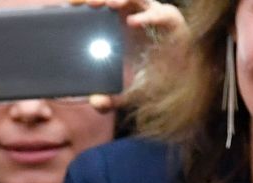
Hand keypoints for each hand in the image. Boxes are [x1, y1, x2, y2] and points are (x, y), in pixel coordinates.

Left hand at [70, 0, 187, 111]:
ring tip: (110, 5)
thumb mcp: (124, 93)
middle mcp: (135, 15)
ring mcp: (153, 15)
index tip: (70, 4)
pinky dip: (148, 16)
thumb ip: (108, 100)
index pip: (100, 5)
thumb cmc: (150, 79)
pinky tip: (134, 23)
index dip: (85, 1)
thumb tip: (95, 101)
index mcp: (118, 25)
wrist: (182, 82)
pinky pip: (162, 13)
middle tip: (87, 3)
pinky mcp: (172, 21)